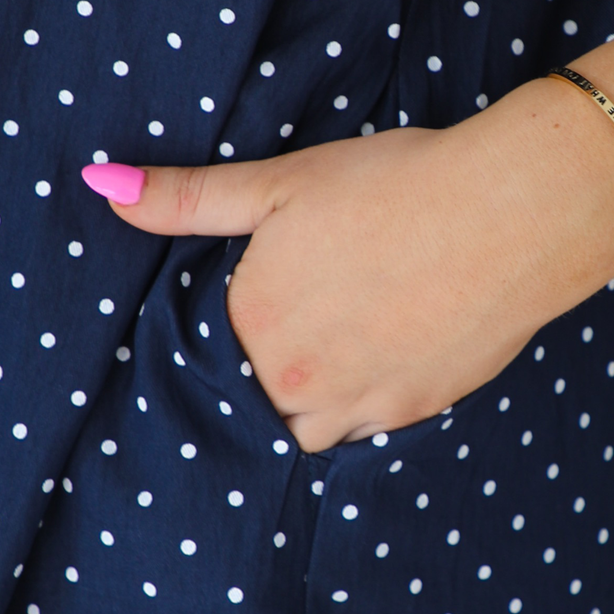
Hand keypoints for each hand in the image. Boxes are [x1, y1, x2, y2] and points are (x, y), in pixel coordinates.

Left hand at [81, 78, 613, 452]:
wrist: (511, 213)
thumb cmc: (394, 185)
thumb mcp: (281, 183)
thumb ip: (187, 197)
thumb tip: (102, 186)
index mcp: (251, 323)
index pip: (210, 348)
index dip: (234, 320)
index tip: (268, 290)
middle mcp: (295, 379)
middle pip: (254, 393)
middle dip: (268, 365)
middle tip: (311, 311)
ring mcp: (356, 404)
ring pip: (302, 425)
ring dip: (306, 397)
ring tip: (337, 341)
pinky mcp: (411, 413)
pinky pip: (361, 429)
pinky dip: (359, 404)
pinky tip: (381, 355)